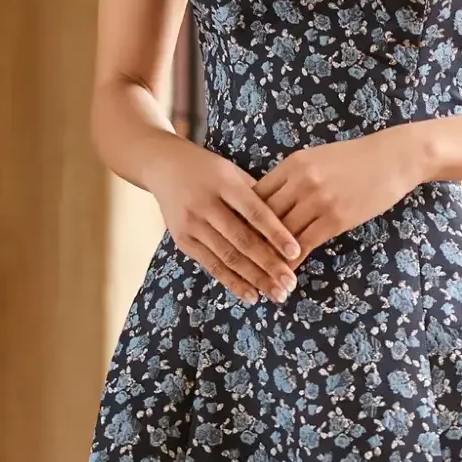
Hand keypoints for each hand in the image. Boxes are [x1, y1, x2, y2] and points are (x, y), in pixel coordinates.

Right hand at [149, 135, 303, 306]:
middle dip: (269, 264)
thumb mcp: (233, 173)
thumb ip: (257, 197)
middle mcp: (205, 204)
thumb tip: (289, 227)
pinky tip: (251, 295)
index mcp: (224, 183)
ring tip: (277, 294)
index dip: (276, 233)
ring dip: (255, 279)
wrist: (165, 167)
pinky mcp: (182, 240)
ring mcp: (191, 224)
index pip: (254, 212)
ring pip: (227, 257)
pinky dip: (233, 282)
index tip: (296, 252)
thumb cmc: (210, 171)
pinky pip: (211, 265)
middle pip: (242, 240)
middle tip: (290, 284)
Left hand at [254, 124, 435, 260]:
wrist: (394, 158)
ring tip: (261, 271)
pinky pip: (306, 244)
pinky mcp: (336, 218)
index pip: (257, 194)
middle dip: (252, 240)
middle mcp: (300, 181)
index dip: (244, 217)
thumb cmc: (356, 158)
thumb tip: (271, 199)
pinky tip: (287, 271)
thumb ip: (293, 176)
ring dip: (271, 255)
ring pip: (283, 234)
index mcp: (292, 164)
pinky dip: (294, 260)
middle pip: (264, 216)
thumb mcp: (317, 158)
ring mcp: (318, 201)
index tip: (237, 234)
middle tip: (242, 259)